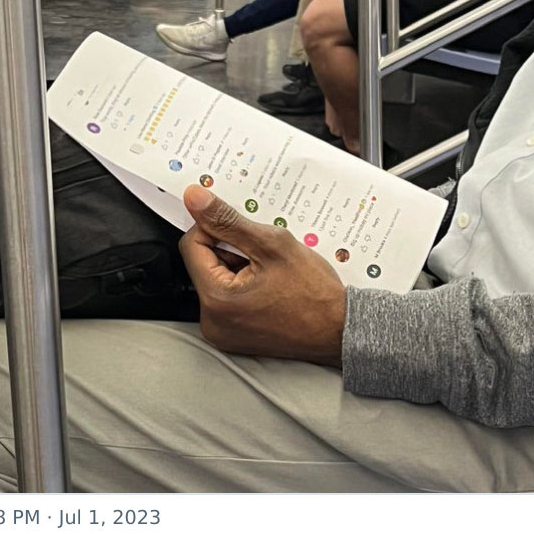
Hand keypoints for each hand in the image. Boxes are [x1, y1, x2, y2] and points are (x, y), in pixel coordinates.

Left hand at [179, 185, 345, 365]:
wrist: (341, 330)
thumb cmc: (314, 293)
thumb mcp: (271, 244)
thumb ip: (228, 220)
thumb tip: (195, 198)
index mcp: (216, 299)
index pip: (192, 245)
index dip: (216, 229)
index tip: (243, 230)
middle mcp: (212, 321)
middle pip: (204, 263)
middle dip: (232, 250)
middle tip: (264, 254)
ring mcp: (223, 331)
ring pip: (218, 279)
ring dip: (240, 266)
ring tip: (272, 272)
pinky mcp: (234, 335)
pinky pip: (229, 298)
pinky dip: (245, 284)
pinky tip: (271, 285)